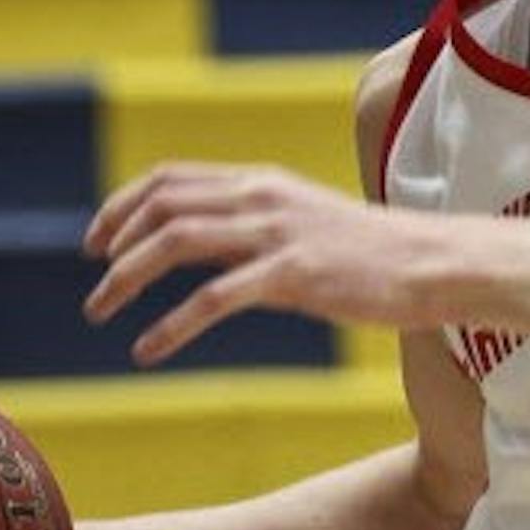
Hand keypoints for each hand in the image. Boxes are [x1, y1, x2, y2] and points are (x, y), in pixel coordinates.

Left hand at [83, 162, 444, 365]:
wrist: (434, 265)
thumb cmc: (374, 254)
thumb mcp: (303, 225)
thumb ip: (250, 227)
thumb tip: (196, 244)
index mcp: (262, 182)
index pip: (170, 179)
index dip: (122, 206)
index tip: (97, 242)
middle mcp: (263, 197)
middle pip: (161, 204)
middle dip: (114, 243)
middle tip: (95, 285)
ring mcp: (277, 233)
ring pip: (174, 241)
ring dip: (124, 279)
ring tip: (100, 313)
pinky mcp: (294, 274)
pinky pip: (213, 297)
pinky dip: (169, 325)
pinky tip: (148, 350)